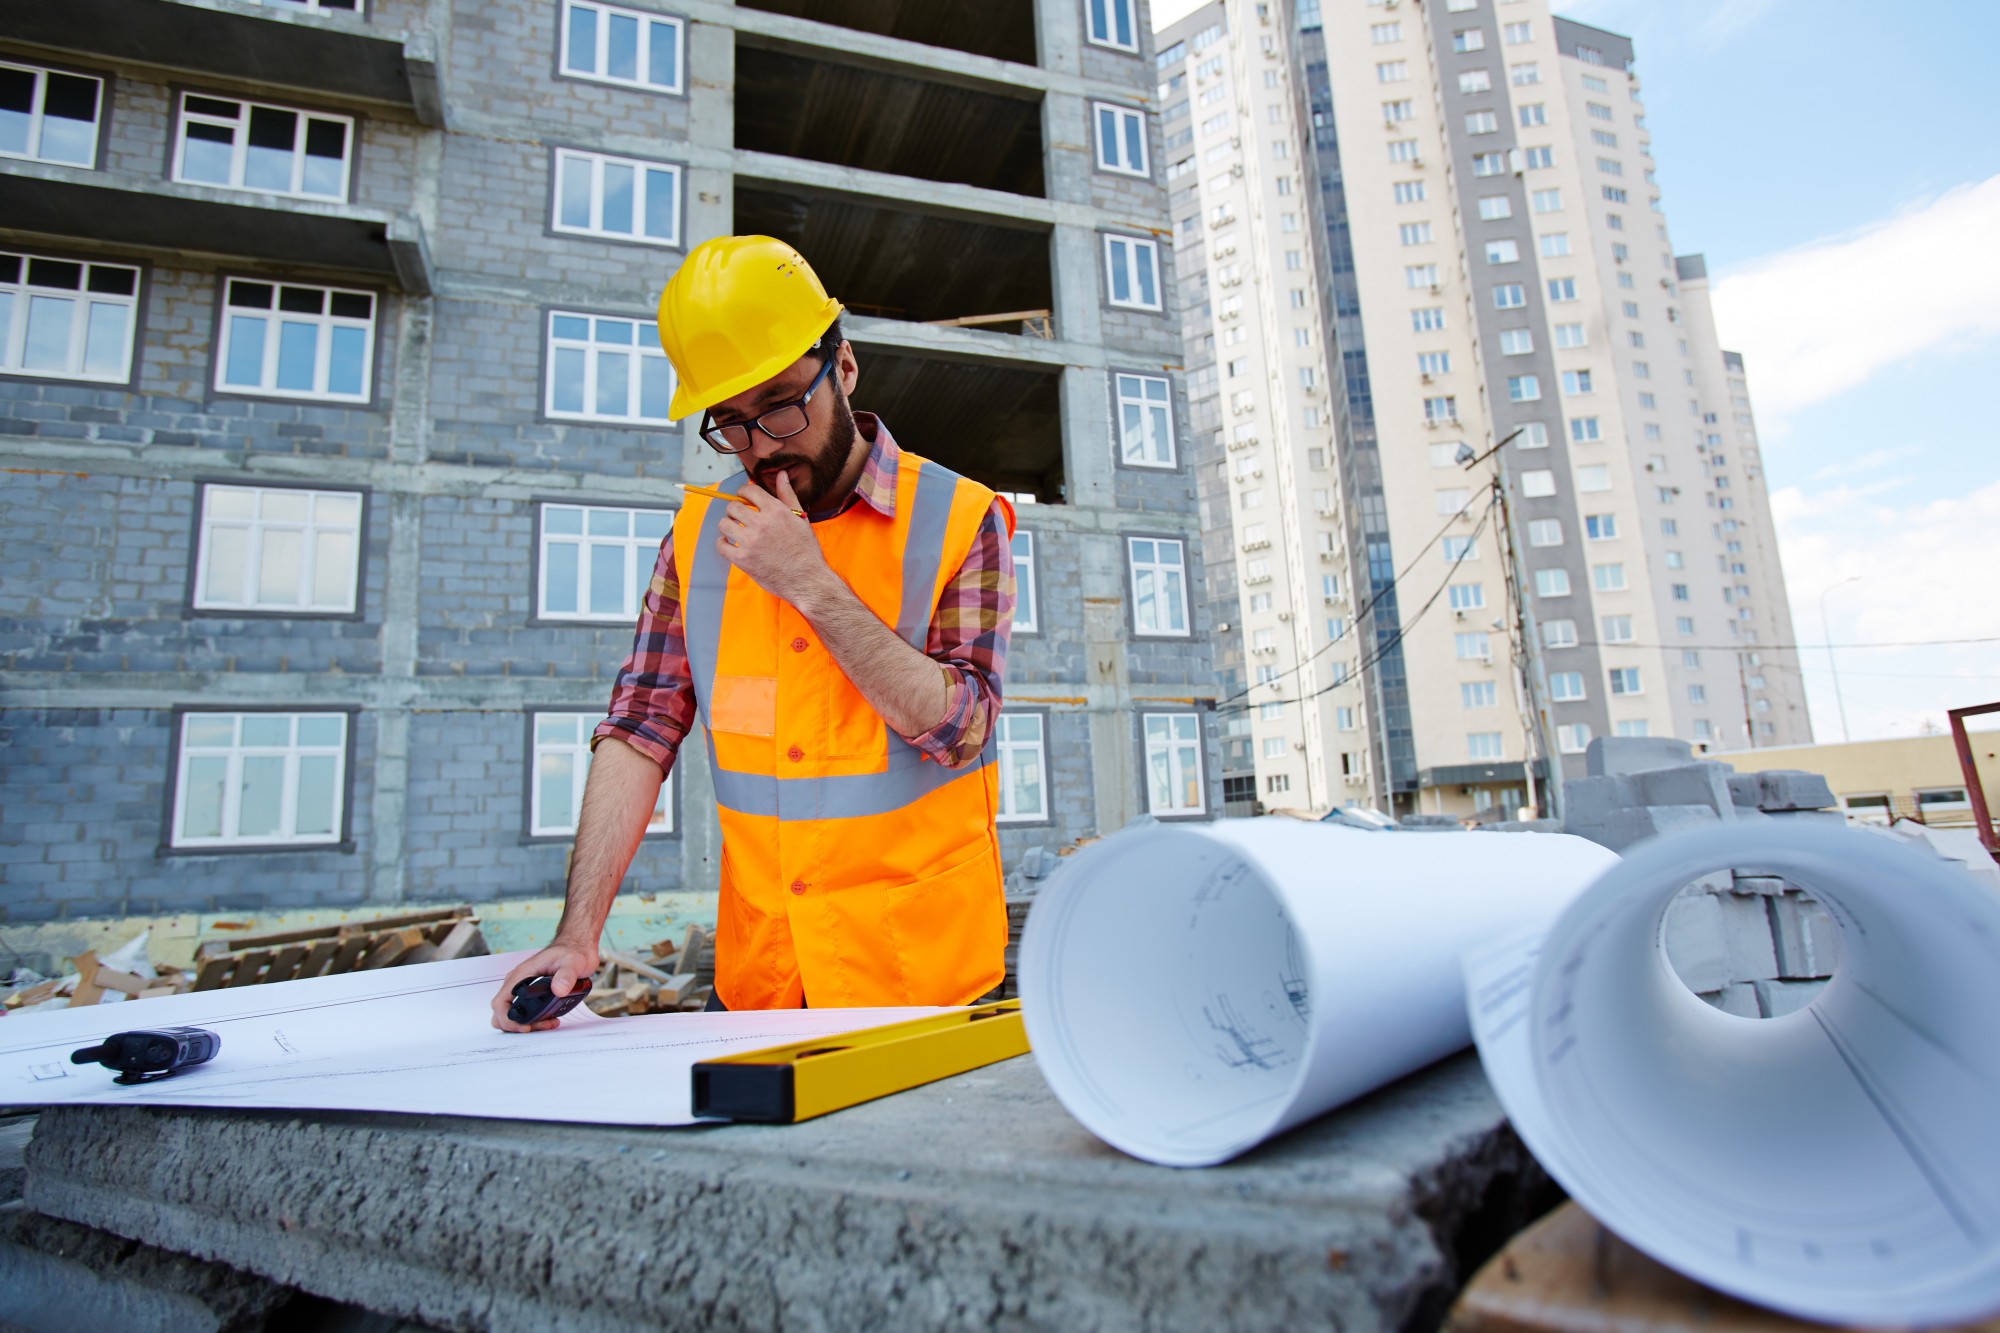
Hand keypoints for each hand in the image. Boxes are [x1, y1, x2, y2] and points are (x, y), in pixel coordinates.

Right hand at [489, 937, 598, 1032]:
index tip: (525, 1027)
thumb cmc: (571, 952)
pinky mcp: (531, 994)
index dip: (508, 1019)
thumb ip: (566, 975)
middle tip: (540, 1025)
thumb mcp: (573, 963)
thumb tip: (559, 990)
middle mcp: (518, 982)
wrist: (576, 948)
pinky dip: (533, 1021)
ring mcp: (522, 989)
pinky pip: (524, 1012)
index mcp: (521, 975)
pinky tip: (550, 1020)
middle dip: (517, 1025)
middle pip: (502, 1012)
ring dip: (527, 1024)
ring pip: (512, 1015)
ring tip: (548, 1023)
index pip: (500, 1002)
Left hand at [715, 473, 829, 603]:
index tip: (743, 499)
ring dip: (728, 526)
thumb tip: (781, 474)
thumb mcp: (800, 518)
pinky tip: (730, 544)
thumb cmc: (805, 549)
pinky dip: (723, 544)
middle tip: (739, 518)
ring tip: (735, 531)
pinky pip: (721, 545)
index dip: (743, 493)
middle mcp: (761, 524)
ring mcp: (750, 542)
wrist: (806, 579)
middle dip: (734, 510)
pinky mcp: (743, 559)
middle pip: (733, 507)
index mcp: (775, 511)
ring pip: (724, 524)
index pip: (749, 491)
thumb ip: (787, 495)